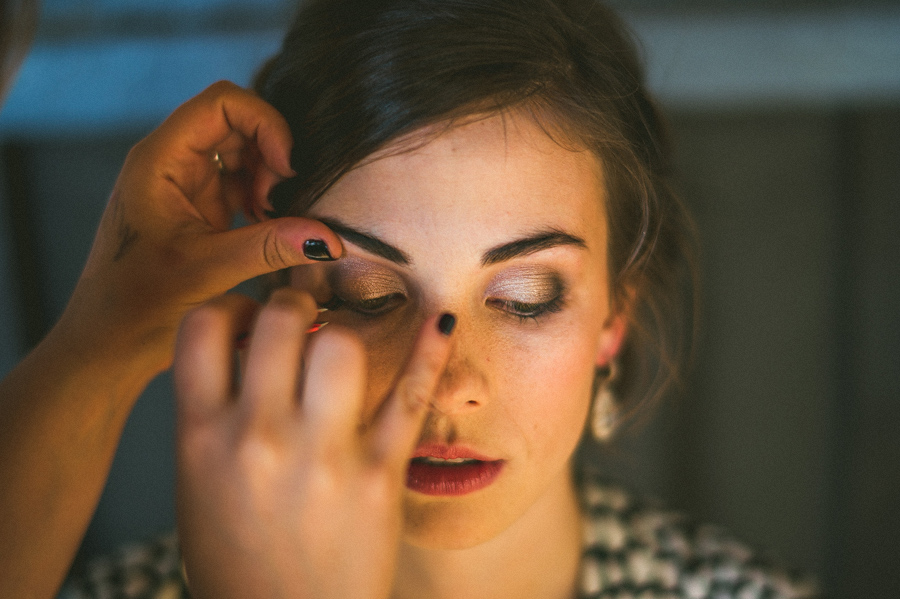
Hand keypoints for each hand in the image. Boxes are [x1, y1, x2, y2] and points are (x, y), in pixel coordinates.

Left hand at [59, 81, 341, 371]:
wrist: (109, 342)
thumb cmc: (136, 304)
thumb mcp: (208, 271)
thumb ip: (270, 247)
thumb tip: (329, 238)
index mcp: (160, 160)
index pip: (222, 102)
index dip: (265, 123)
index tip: (287, 167)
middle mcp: (171, 162)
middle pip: (237, 123)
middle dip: (270, 155)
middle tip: (280, 201)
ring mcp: (185, 184)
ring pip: (243, 153)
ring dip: (268, 179)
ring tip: (271, 219)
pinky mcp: (199, 208)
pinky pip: (241, 184)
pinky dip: (262, 200)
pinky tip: (265, 229)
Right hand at [173, 290, 454, 598]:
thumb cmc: (237, 560)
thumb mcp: (199, 485)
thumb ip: (213, 413)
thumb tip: (248, 344)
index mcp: (201, 438)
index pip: (203, 326)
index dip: (229, 306)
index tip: (250, 317)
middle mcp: (258, 437)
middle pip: (281, 317)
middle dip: (294, 304)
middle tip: (305, 318)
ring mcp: (322, 455)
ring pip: (342, 343)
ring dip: (344, 333)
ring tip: (343, 348)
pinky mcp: (378, 475)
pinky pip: (410, 395)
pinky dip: (431, 350)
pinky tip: (442, 320)